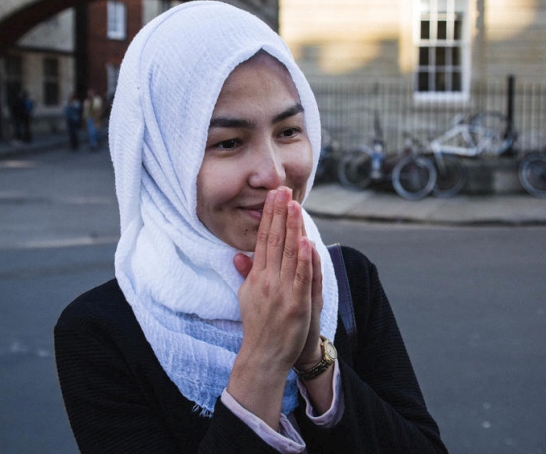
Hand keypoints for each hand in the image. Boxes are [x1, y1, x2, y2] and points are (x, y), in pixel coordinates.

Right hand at [227, 187, 316, 425]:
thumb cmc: (258, 325)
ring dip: (292, 228)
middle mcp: (268, 280)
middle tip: (282, 190)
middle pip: (275, 240)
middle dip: (279, 213)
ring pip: (288, 253)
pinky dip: (304, 259)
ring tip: (294, 205)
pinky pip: (301, 277)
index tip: (273, 197)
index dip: (269, 216)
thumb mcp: (246, 296)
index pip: (263, 239)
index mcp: (257, 276)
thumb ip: (246, 274)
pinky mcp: (297, 304)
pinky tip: (306, 240)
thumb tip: (239, 255)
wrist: (264, 354)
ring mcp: (282, 291)